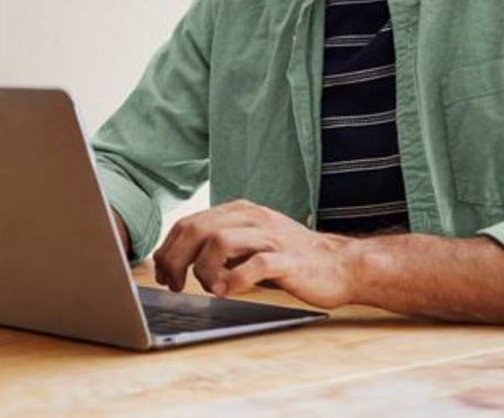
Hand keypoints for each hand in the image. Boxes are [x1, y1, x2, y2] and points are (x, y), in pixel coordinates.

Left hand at [152, 199, 355, 308]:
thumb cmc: (290, 259)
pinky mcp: (288, 260)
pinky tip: (227, 292)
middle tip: (174, 284)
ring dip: (203, 269)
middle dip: (176, 259)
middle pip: (198, 230)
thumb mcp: (249, 244)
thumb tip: (177, 262)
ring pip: (219, 241)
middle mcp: (252, 218)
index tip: (162, 273)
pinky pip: (254, 265)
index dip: (168, 249)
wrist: (341, 265)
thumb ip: (219, 246)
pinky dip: (233, 280)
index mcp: (240, 211)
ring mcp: (271, 237)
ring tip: (208, 288)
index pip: (189, 223)